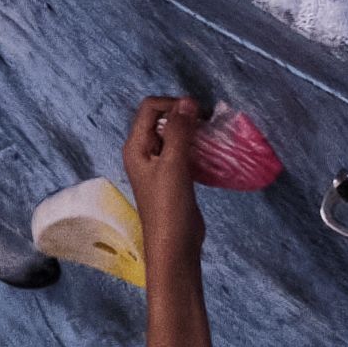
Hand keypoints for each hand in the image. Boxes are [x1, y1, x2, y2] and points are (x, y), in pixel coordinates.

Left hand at [123, 93, 205, 261]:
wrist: (175, 244)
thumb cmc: (169, 206)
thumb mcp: (174, 164)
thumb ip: (179, 131)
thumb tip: (187, 102)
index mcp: (136, 147)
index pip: (150, 108)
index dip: (173, 104)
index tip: (198, 113)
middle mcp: (144, 152)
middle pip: (162, 119)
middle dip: (184, 116)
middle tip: (208, 123)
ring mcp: (158, 165)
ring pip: (174, 136)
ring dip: (192, 131)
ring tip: (212, 136)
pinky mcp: (173, 176)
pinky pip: (183, 151)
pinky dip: (196, 147)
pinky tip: (211, 152)